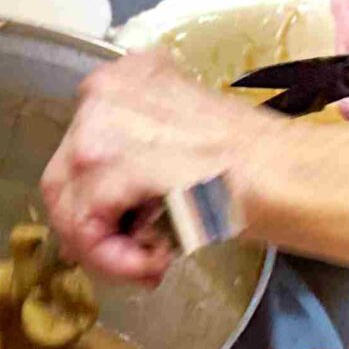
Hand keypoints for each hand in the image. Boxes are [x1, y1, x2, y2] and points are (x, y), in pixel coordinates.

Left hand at [41, 51, 269, 283]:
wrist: (282, 174)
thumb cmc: (253, 164)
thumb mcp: (183, 145)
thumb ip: (139, 164)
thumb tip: (113, 217)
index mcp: (123, 80)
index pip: (82, 153)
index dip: (103, 205)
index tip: (136, 235)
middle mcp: (102, 92)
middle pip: (65, 180)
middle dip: (96, 234)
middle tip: (137, 262)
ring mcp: (98, 122)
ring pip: (70, 207)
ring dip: (106, 252)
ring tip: (151, 267)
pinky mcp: (102, 160)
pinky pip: (87, 224)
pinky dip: (114, 258)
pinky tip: (154, 265)